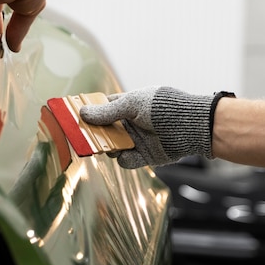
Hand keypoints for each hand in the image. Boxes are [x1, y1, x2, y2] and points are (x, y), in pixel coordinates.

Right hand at [80, 86, 217, 168]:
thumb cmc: (164, 108)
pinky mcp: (145, 156)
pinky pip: (127, 161)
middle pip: (103, 129)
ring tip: (106, 146)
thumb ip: (108, 112)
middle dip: (93, 133)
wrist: (192, 126)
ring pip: (112, 147)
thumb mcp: (133, 105)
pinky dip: (126, 159)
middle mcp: (130, 122)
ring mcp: (137, 139)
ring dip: (108, 147)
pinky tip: (128, 154)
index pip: (102, 107)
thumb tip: (82, 113)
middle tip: (81, 137)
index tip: (72, 116)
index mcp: (128, 104)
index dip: (88, 111)